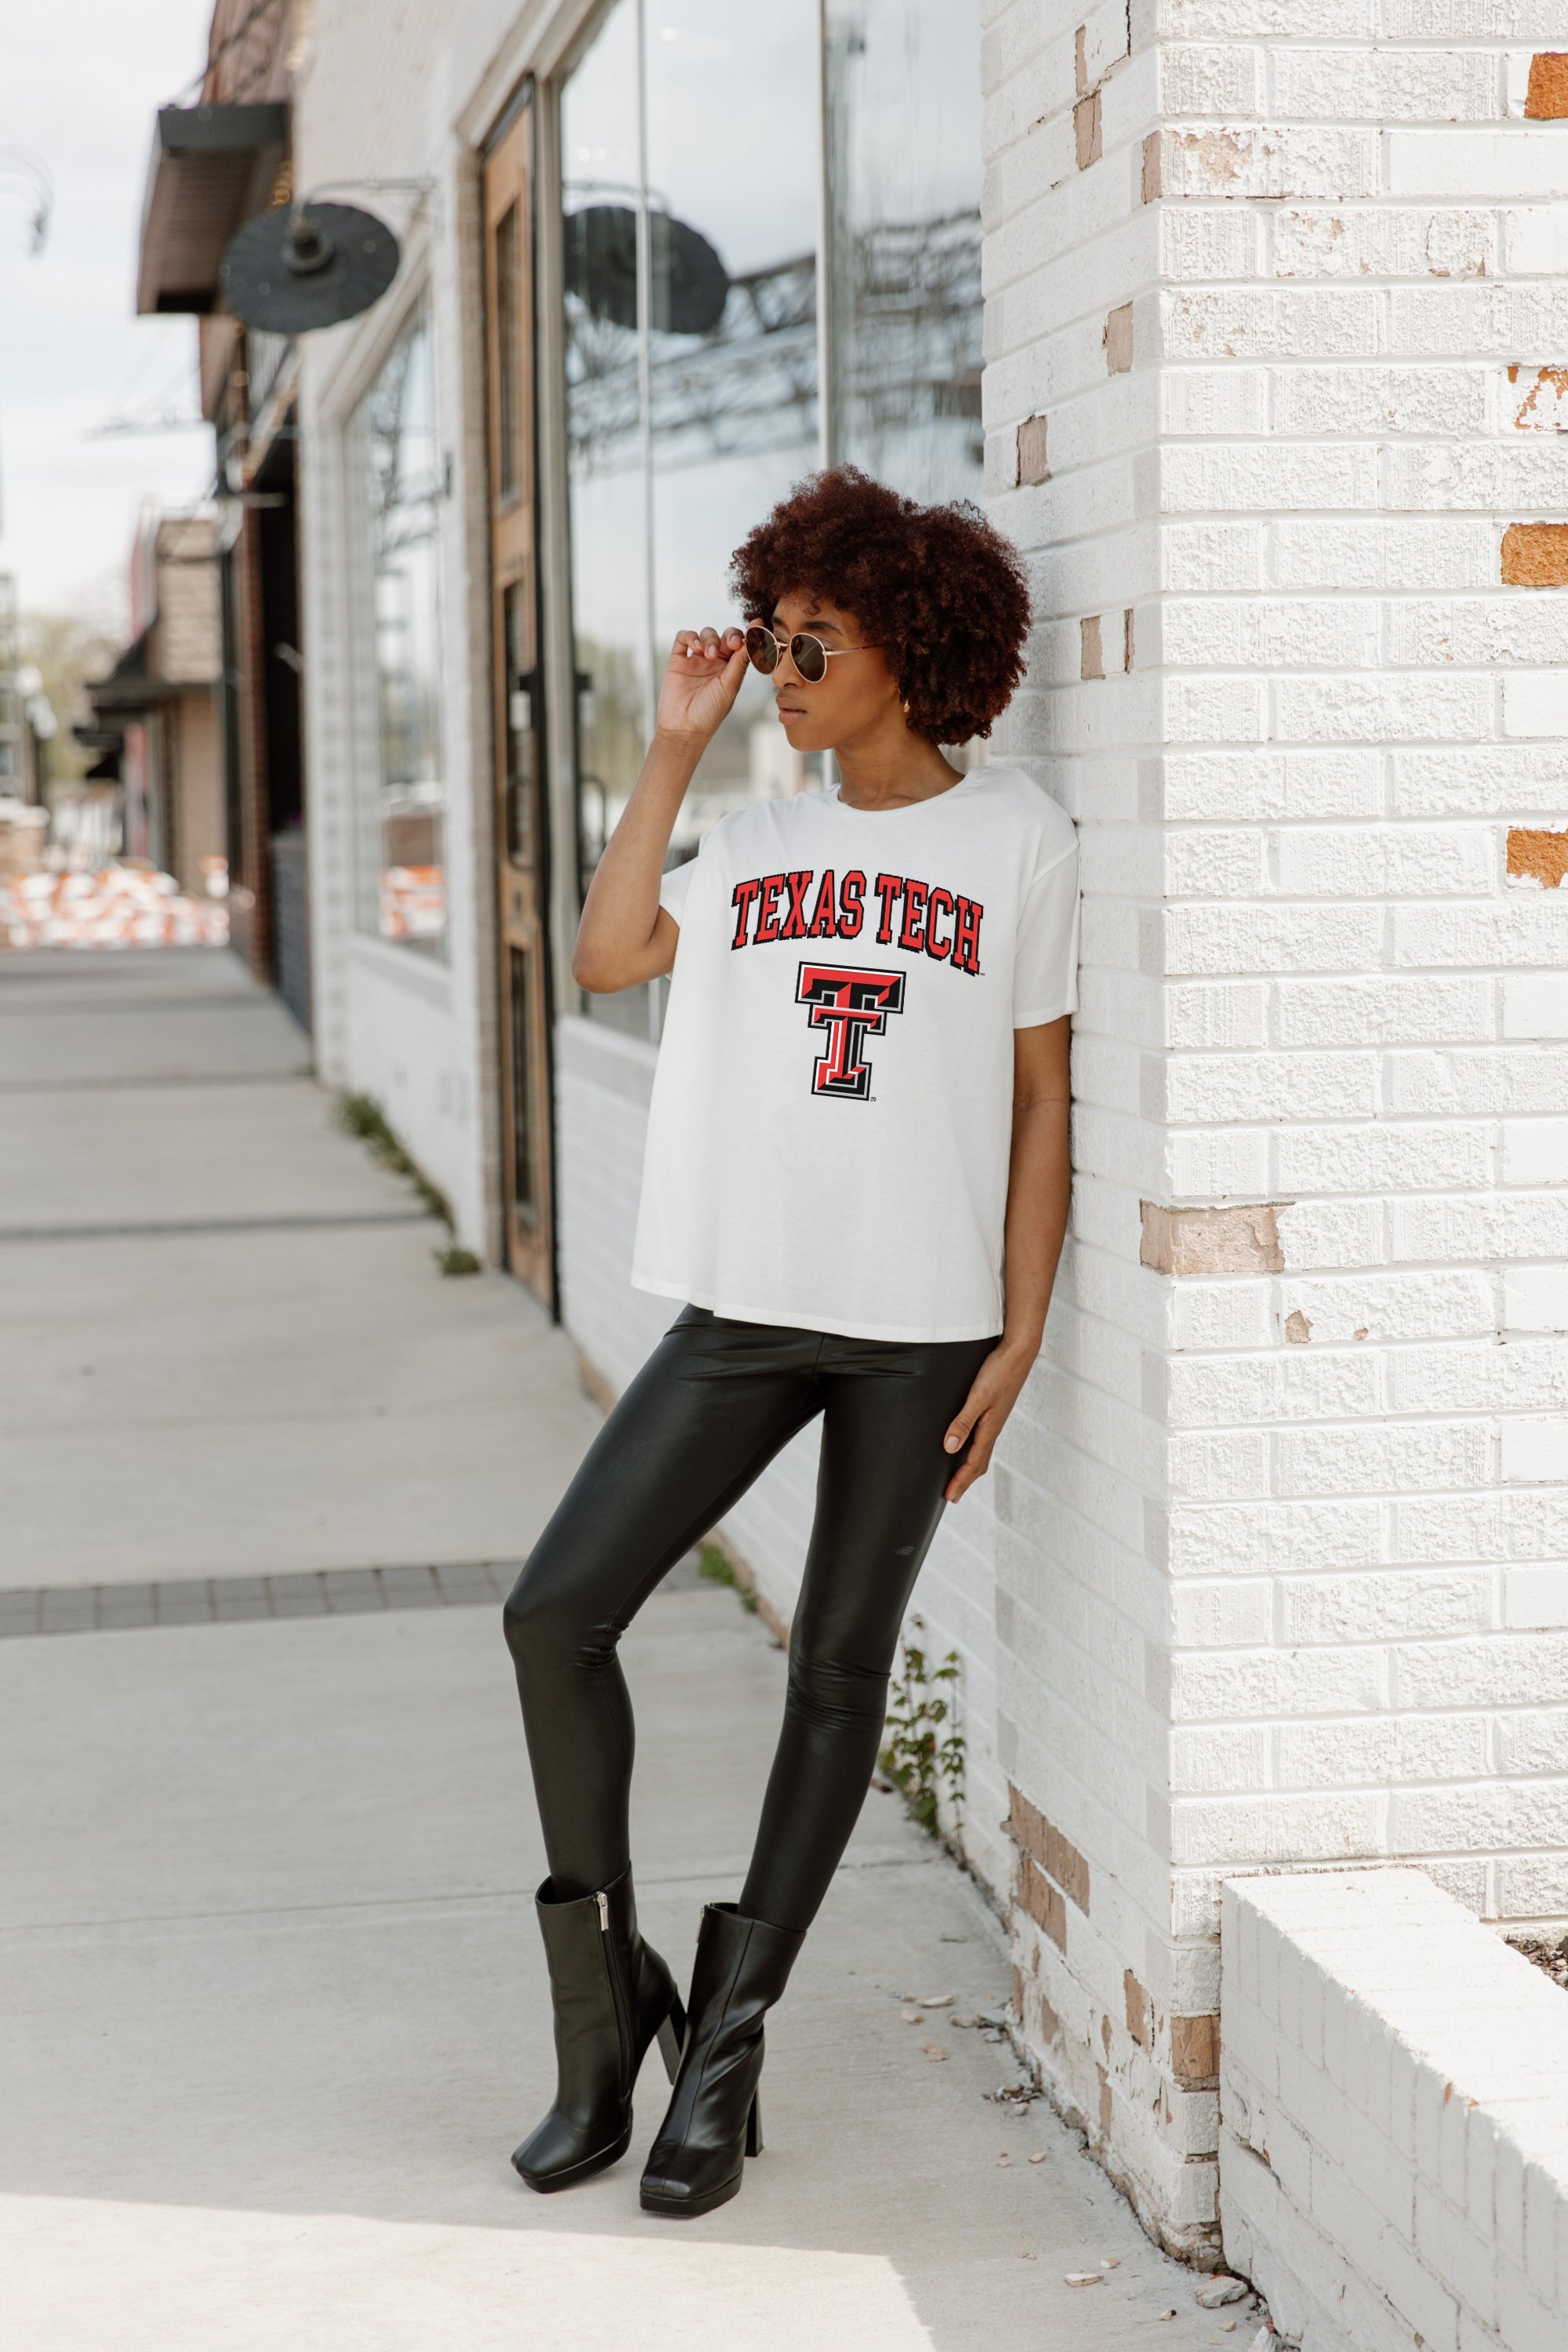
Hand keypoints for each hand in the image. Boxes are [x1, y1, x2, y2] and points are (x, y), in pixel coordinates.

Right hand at [655, 627, 747, 747]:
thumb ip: (740, 661)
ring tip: (709, 655)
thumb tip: (755, 636)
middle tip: (732, 644)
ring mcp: (696, 660)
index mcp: (730, 670)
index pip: (741, 647)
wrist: (683, 729)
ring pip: (706, 634)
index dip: (749, 635)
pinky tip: (696, 647)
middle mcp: (714, 663)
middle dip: (730, 635)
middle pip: (725, 637)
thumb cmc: (709, 713)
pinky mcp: (678, 660)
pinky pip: (684, 638)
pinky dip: (691, 636)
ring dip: (711, 639)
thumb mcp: (729, 686)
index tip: (757, 625)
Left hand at [940, 1340, 1036, 1503]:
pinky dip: (975, 1451)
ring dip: (970, 1468)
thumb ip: (963, 1421)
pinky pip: (984, 1439)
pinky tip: (969, 1445)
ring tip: (960, 1477)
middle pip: (979, 1463)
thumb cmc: (999, 1372)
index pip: (972, 1463)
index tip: (948, 1496)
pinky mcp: (995, 1410)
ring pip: (982, 1452)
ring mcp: (996, 1420)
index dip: (959, 1481)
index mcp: (990, 1429)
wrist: (1019, 1352)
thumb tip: (949, 1448)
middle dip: (965, 1481)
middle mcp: (994, 1428)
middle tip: (952, 1496)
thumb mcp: (978, 1397)